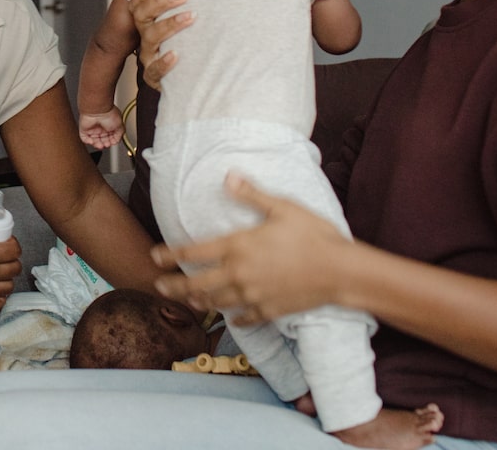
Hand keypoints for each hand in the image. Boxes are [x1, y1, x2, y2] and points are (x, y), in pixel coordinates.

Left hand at [79, 109, 124, 148]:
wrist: (98, 109)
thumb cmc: (109, 113)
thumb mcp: (120, 126)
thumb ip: (119, 135)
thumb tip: (116, 141)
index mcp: (110, 125)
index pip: (110, 137)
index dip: (111, 142)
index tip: (112, 143)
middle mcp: (101, 127)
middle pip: (102, 140)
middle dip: (104, 144)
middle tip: (106, 144)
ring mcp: (92, 128)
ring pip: (93, 140)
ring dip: (97, 145)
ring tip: (100, 145)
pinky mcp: (84, 128)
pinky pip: (84, 138)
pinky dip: (88, 141)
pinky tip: (92, 141)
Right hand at [127, 0, 193, 89]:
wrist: (187, 79)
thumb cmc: (188, 45)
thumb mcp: (183, 21)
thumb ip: (184, 2)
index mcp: (148, 23)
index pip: (138, 2)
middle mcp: (145, 38)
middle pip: (142, 16)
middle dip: (161, 2)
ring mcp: (149, 56)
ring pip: (150, 37)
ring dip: (170, 24)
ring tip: (190, 16)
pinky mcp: (155, 77)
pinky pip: (154, 71)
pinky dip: (163, 63)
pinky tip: (175, 55)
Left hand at [152, 172, 350, 324]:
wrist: (341, 271)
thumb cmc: (313, 234)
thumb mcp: (282, 207)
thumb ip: (251, 195)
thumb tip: (228, 177)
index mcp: (238, 246)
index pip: (193, 252)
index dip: (170, 254)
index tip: (155, 256)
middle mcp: (239, 274)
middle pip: (196, 284)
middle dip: (173, 287)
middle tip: (158, 287)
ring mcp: (253, 296)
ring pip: (217, 302)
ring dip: (199, 302)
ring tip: (189, 302)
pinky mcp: (270, 311)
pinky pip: (245, 318)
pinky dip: (235, 318)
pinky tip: (232, 318)